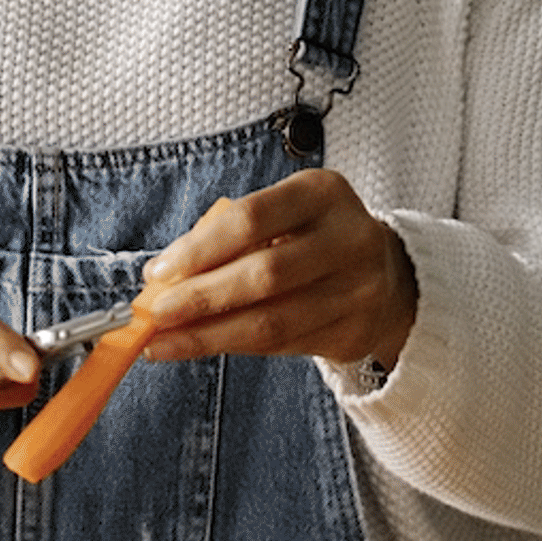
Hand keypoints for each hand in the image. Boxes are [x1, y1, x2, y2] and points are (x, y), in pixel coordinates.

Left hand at [135, 171, 417, 372]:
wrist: (385, 273)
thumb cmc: (312, 237)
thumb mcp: (282, 215)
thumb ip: (228, 237)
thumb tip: (161, 276)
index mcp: (322, 193)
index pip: (252, 219)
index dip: (200, 249)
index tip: (159, 271)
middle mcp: (349, 239)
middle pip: (264, 275)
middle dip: (201, 297)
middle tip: (155, 314)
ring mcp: (358, 290)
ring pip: (271, 321)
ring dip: (208, 334)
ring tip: (163, 340)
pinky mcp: (353, 332)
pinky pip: (281, 345)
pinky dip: (232, 347)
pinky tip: (197, 346)